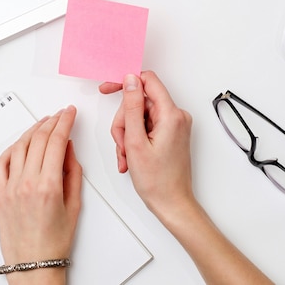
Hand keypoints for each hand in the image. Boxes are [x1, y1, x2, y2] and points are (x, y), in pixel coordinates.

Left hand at [0, 106, 81, 283]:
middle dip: (51, 121)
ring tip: (42, 124)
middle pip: (38, 139)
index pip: (56, 141)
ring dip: (32, 130)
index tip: (69, 113)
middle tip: (60, 114)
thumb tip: (68, 149)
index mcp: (48, 186)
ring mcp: (10, 187)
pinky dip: (12, 148)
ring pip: (19, 146)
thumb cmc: (54, 242)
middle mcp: (26, 183)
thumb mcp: (74, 205)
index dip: (64, 122)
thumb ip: (73, 172)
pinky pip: (2, 162)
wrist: (33, 264)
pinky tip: (21, 143)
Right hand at [99, 71, 193, 218]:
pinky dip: (134, 140)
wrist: (172, 203)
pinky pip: (146, 126)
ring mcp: (174, 125)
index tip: (107, 89)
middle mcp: (176, 116)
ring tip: (127, 155)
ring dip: (127, 135)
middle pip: (139, 102)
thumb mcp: (136, 141)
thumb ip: (132, 107)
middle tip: (122, 143)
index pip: (147, 80)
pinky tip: (131, 157)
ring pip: (139, 116)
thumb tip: (130, 80)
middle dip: (124, 122)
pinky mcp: (170, 133)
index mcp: (171, 115)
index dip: (125, 83)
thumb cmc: (157, 180)